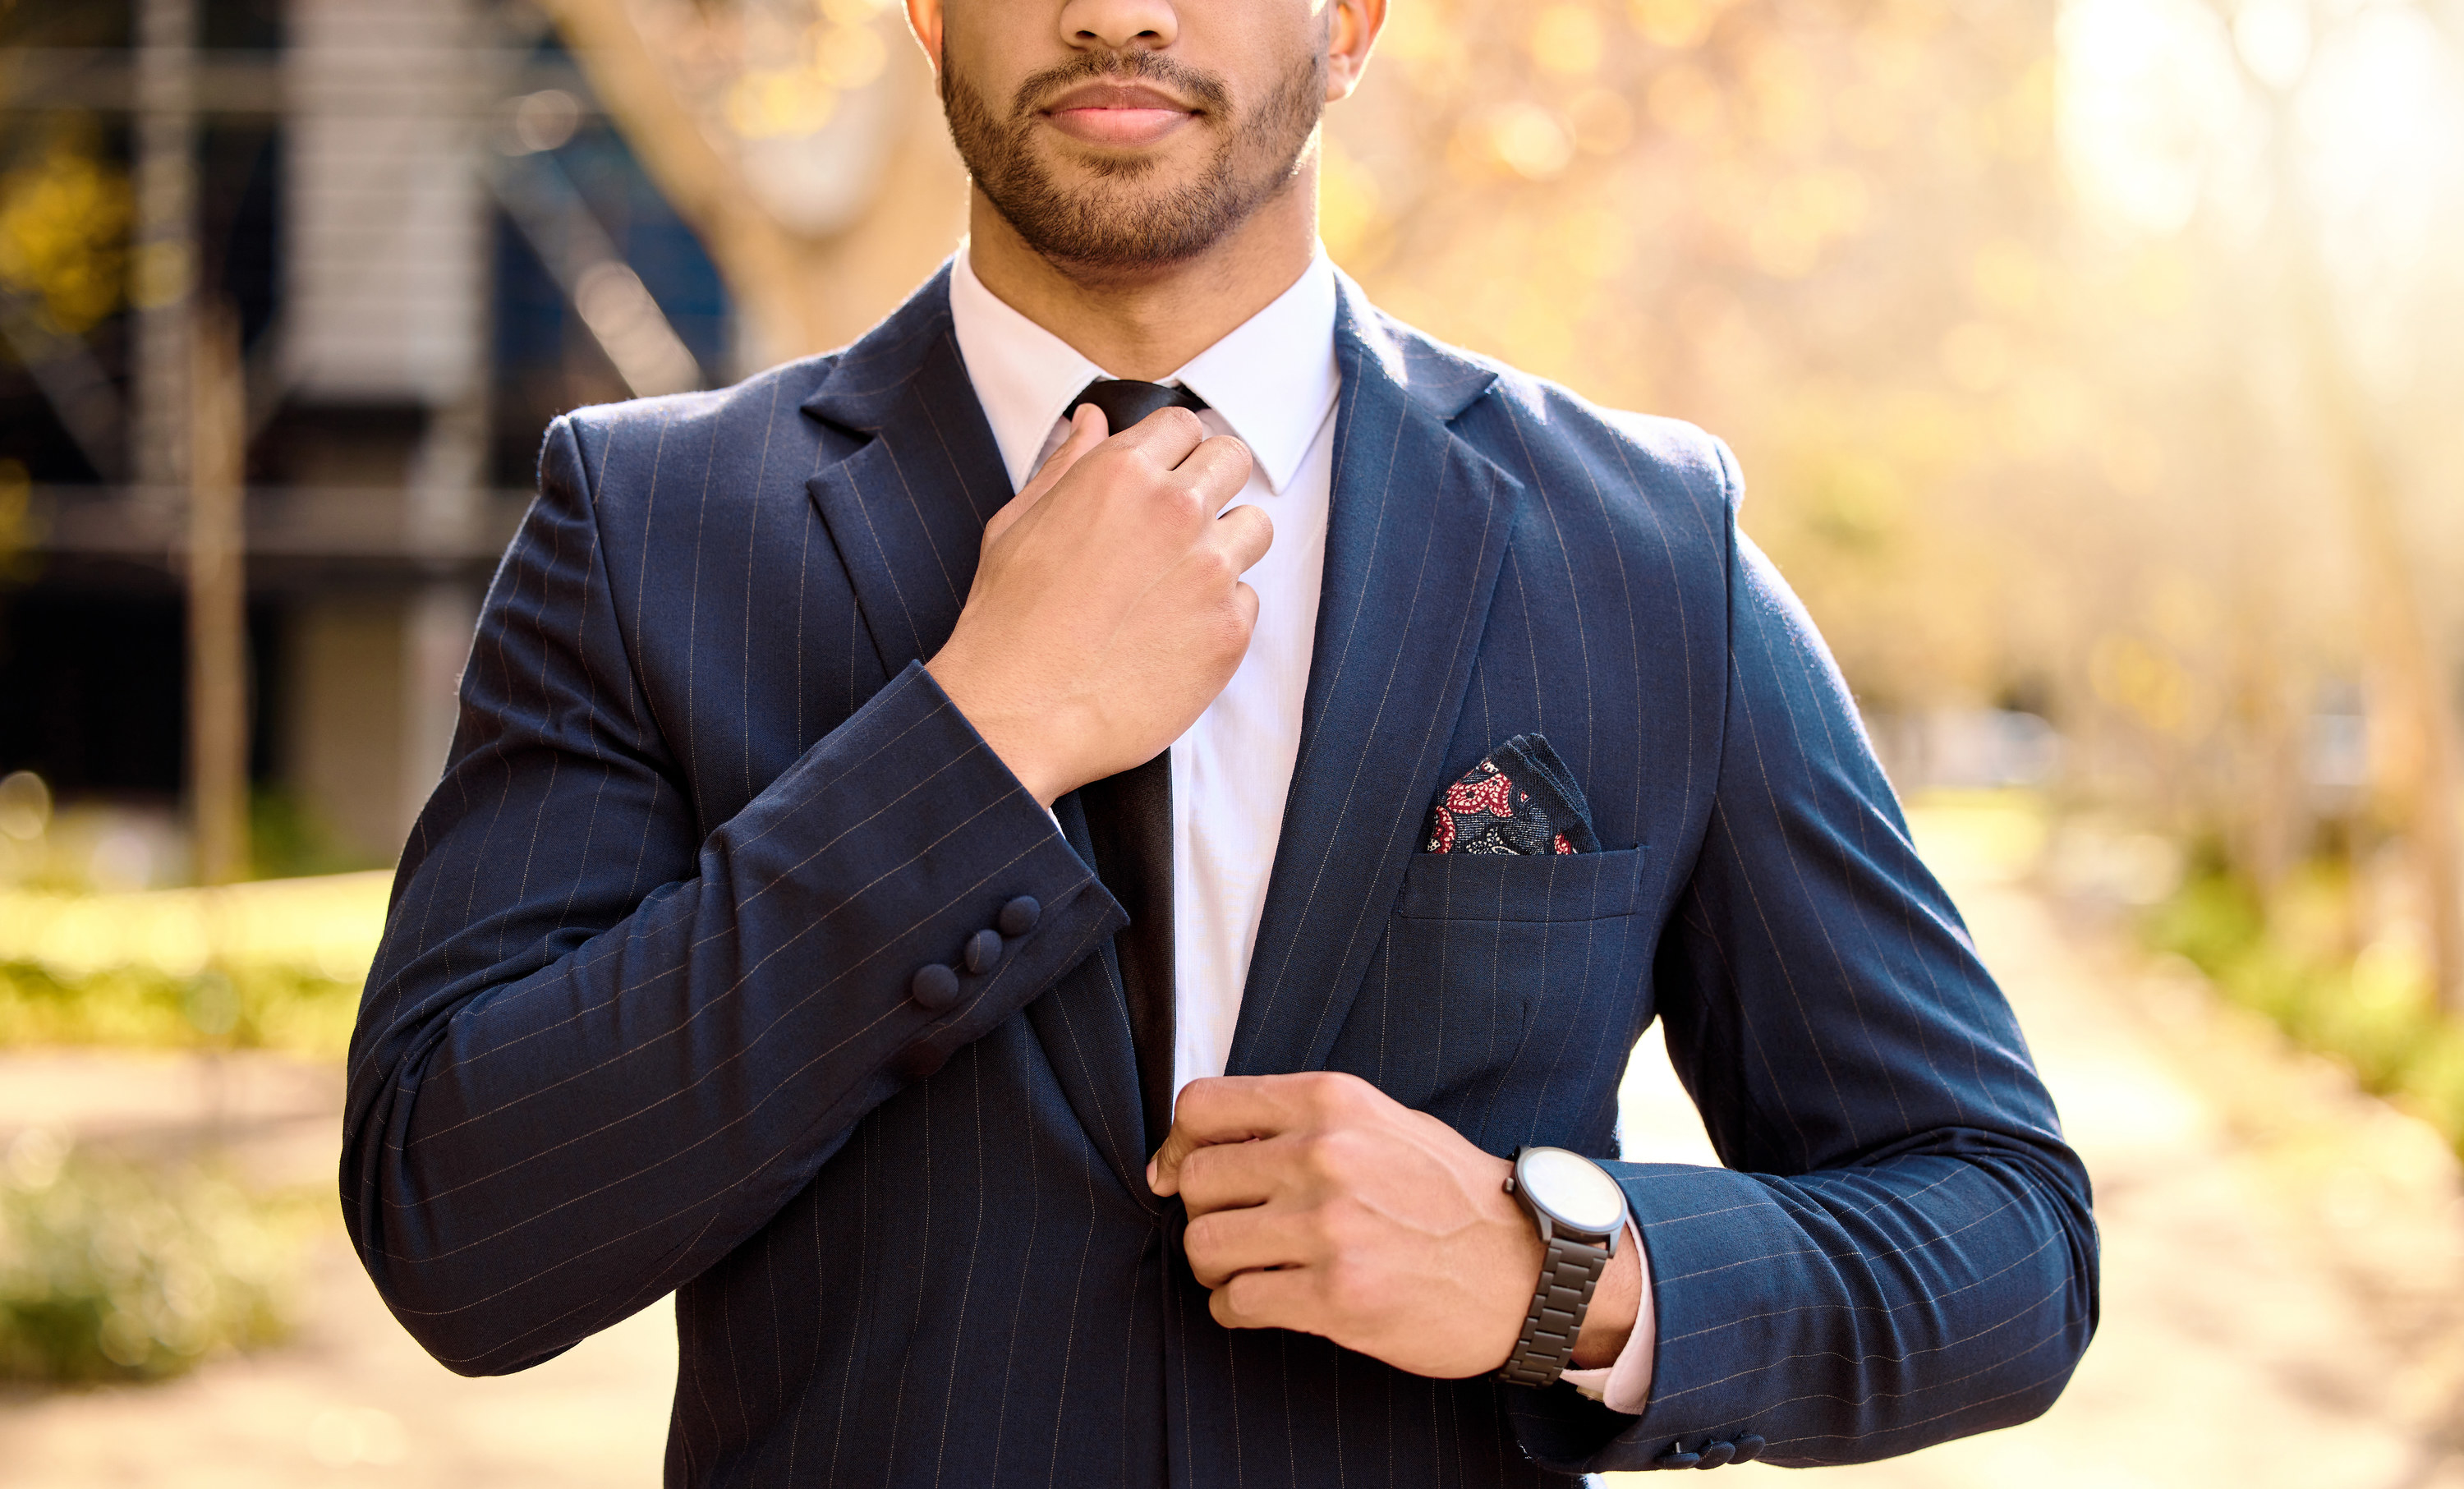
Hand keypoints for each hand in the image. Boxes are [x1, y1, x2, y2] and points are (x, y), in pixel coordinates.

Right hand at [926, 404, 1268, 804]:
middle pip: (1232, 460)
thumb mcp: (1018, 524)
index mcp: (1121, 474)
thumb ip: (1067, 466)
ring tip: (1179, 583)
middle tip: (1181, 523)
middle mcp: (1176, 511)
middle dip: (1211, 482)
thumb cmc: (1007, 622)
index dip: (1175, 449)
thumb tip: (1093, 421)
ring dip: (1225, 546)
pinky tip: (1173, 634)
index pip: (1183, 424)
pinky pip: (1249, 600)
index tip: (1167, 475)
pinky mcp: (1230, 629)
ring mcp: (1210, 570)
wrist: (1017, 712)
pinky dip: (1220, 613)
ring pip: (1254, 527)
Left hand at [1148, 1072, 1640, 1378]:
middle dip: (1203, 1212)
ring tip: (1250, 1269)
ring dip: (1217, 1266)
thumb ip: (1296, 1121)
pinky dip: (1236, 1307)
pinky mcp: (1337, 1295)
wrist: (1527, 1265)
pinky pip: (1236, 1302)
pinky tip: (1265, 1301)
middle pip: (1196, 1181)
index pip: (1201, 1107)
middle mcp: (1324, 1155)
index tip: (1179, 1175)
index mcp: (1330, 1102)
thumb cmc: (1448, 1194)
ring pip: (1205, 1245)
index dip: (1178, 1146)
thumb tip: (1195, 1146)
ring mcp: (1330, 1227)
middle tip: (1233, 1229)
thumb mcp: (1379, 1121)